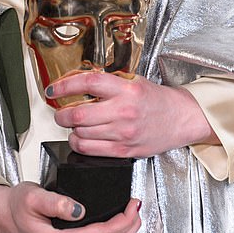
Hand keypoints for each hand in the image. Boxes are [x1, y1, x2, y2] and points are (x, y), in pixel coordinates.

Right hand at [0, 181, 140, 232]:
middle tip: (138, 208)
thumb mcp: (33, 197)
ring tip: (133, 216)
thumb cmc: (18, 205)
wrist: (4, 216)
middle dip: (129, 228)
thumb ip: (55, 202)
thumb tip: (78, 209)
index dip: (122, 220)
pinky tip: (117, 225)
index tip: (132, 205)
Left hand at [51, 72, 218, 158]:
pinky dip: (79, 144)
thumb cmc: (157, 99)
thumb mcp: (133, 81)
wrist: (181, 118)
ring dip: (70, 130)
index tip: (53, 89)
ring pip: (80, 134)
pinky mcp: (124, 151)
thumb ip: (107, 83)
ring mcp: (123, 134)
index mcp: (125, 89)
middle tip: (58, 111)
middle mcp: (123, 111)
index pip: (87, 83)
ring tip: (73, 125)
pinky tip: (81, 138)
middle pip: (78, 114)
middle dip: (60, 114)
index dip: (65, 85)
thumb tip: (76, 83)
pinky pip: (90, 151)